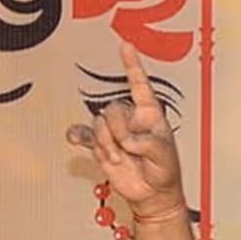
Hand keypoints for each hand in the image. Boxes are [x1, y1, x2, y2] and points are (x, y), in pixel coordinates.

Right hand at [66, 41, 185, 217]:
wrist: (152, 194)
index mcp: (149, 114)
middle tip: (131, 150)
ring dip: (108, 144)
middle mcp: (130, 119)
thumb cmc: (165, 171)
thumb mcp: (164, 154)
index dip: (132, 65)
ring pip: (99, 124)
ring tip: (120, 158)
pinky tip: (75, 137)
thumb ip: (147, 142)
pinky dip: (78, 135)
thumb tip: (126, 139)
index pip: (140, 84)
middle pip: (113, 109)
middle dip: (119, 131)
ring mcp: (114, 132)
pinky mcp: (101, 146)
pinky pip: (84, 135)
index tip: (125, 46)